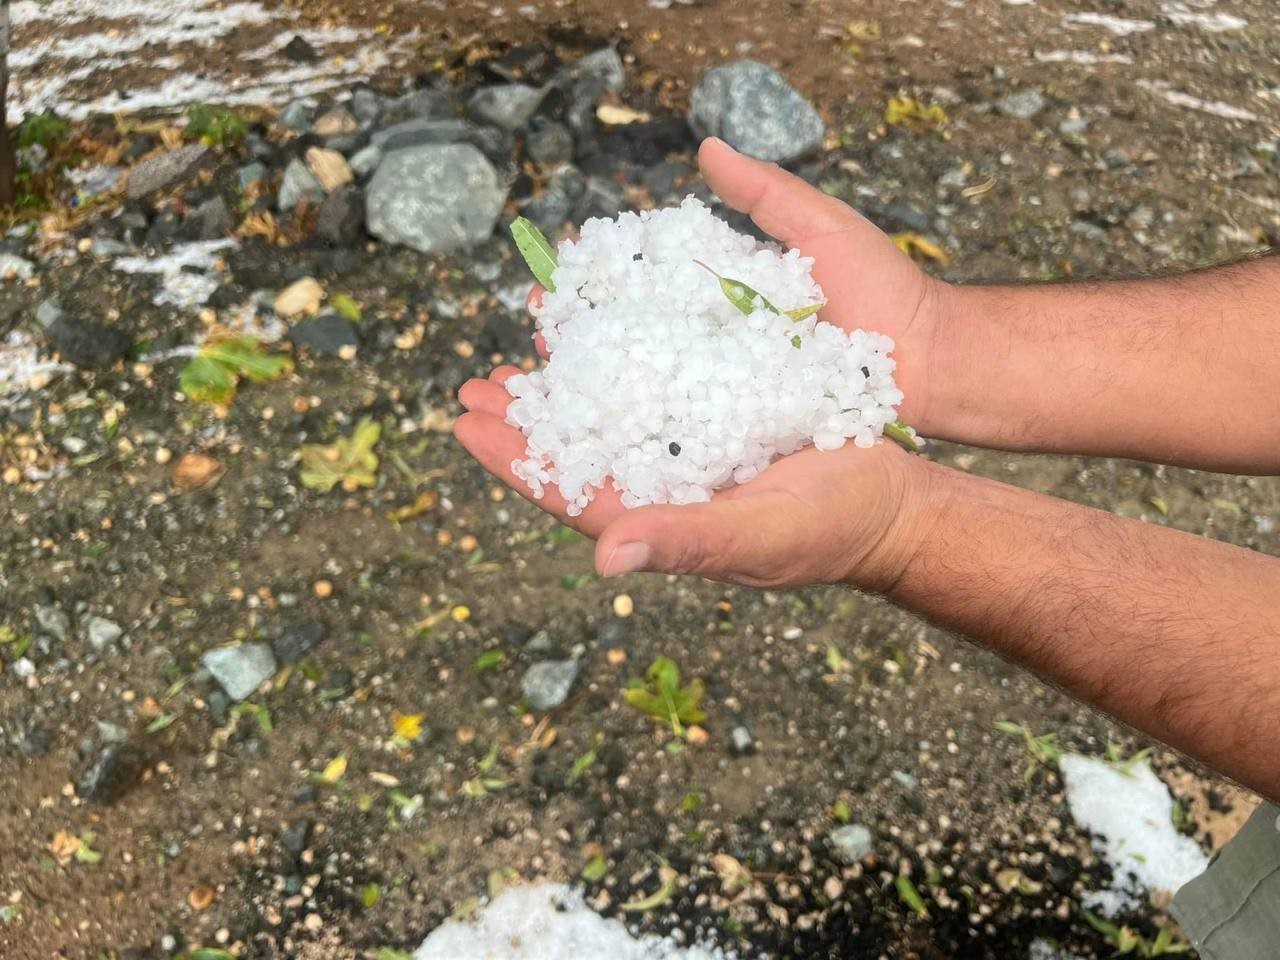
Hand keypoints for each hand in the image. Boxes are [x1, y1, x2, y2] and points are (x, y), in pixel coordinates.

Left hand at [455, 138, 943, 586]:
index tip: (466, 423)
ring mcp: (688, 449)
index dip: (516, 461)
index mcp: (662, 519)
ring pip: (611, 411)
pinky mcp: (717, 415)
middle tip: (475, 383)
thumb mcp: (762, 535)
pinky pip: (655, 382)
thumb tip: (604, 561)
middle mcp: (664, 483)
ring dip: (566, 382)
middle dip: (525, 420)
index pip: (572, 494)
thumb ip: (687, 544)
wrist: (893, 496)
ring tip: (523, 348)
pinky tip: (605, 325)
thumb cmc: (832, 527)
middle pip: (579, 451)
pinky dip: (624, 353)